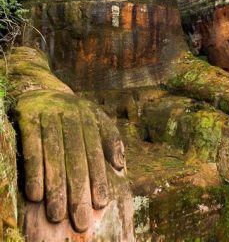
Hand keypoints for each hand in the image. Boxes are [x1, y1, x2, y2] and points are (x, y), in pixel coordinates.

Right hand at [15, 89, 124, 232]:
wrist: (40, 88)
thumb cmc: (71, 112)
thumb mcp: (94, 117)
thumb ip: (110, 138)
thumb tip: (120, 164)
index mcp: (89, 117)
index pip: (95, 151)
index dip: (98, 177)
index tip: (100, 203)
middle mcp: (71, 116)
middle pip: (75, 157)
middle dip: (78, 190)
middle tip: (79, 219)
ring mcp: (49, 116)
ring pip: (54, 155)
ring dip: (56, 186)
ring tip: (57, 215)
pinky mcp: (28, 118)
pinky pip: (32, 147)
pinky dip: (34, 170)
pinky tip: (36, 194)